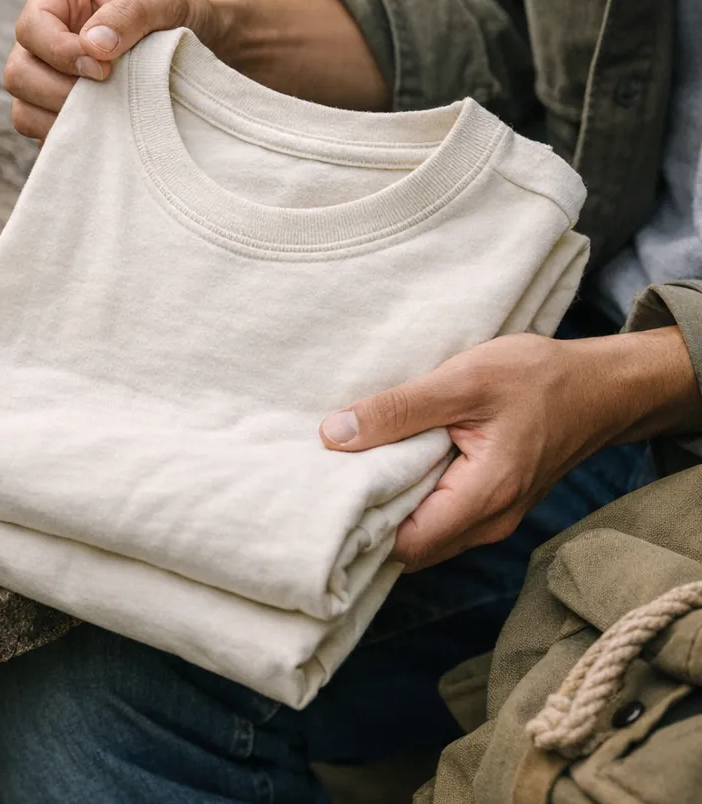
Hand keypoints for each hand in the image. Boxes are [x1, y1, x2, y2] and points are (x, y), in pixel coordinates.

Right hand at [5, 0, 225, 139]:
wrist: (197, 43)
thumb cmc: (176, 12)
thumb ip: (131, 13)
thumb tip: (94, 45)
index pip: (31, 26)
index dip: (59, 52)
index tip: (102, 69)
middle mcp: (42, 34)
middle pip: (18, 72)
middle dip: (58, 91)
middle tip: (106, 92)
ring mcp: (45, 75)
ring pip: (23, 108)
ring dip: (62, 118)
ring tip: (106, 113)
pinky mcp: (55, 109)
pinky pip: (42, 133)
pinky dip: (70, 136)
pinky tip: (104, 129)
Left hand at [318, 327, 699, 570]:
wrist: (601, 386)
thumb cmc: (539, 378)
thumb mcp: (463, 380)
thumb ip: (399, 409)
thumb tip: (333, 434)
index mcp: (483, 499)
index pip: (403, 546)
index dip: (360, 527)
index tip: (324, 494)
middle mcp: (488, 522)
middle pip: (409, 544)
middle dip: (368, 516)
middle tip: (328, 477)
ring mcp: (491, 516)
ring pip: (423, 529)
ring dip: (389, 503)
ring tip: (353, 465)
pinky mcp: (490, 501)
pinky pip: (439, 513)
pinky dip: (411, 493)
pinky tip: (389, 460)